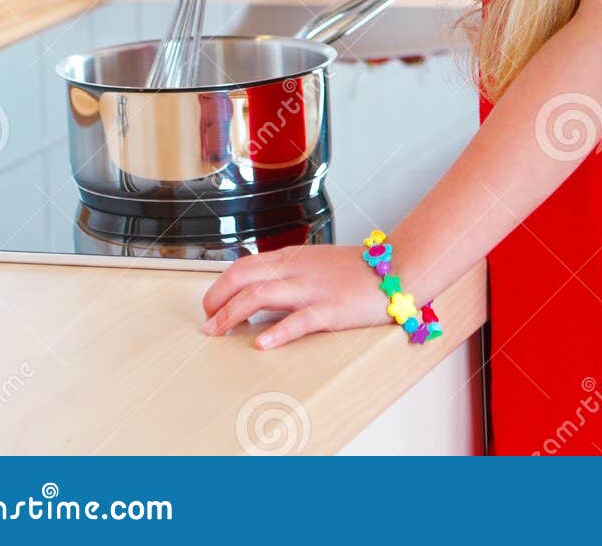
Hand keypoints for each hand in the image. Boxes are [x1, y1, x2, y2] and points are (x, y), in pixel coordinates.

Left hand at [200, 244, 389, 347]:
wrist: (395, 267)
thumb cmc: (354, 271)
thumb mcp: (313, 264)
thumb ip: (286, 276)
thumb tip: (256, 297)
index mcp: (291, 258)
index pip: (243, 266)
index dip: (220, 287)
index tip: (209, 307)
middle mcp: (296, 270)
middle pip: (244, 278)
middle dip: (217, 301)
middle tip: (207, 323)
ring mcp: (312, 289)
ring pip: (260, 296)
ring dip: (232, 315)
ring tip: (218, 332)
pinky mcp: (330, 309)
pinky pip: (298, 321)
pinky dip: (277, 332)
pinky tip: (262, 344)